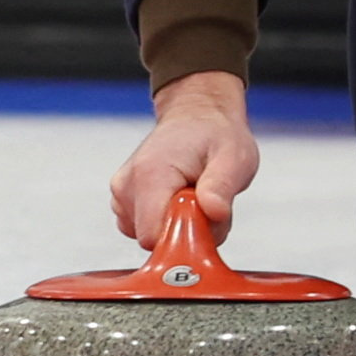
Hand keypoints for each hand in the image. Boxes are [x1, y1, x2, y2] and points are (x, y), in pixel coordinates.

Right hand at [110, 70, 258, 246]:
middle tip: (203, 202)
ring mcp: (122, 194)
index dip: (183, 238)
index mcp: (150, 174)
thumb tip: (213, 212)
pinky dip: (166, 222)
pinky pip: (146, 229)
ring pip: (150, 237)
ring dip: (177, 227)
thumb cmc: (215, 134)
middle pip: (153, 240)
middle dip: (184, 232)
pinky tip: (179, 199)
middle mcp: (127, 186)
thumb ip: (221, 186)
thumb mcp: (234, 157)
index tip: (204, 217)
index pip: (153, 237)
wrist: (197, 116)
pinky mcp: (123, 200)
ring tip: (193, 197)